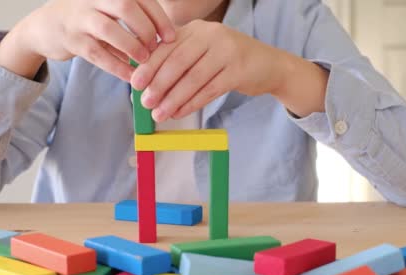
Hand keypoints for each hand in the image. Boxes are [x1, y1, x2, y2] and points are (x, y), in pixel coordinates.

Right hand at [0, 0, 175, 79]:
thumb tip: (167, 38)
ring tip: (143, 60)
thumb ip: (134, 18)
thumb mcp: (110, 11)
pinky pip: (97, 54)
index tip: (171, 37)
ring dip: (131, 46)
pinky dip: (116, 66)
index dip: (159, 18)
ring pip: (108, 29)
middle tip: (156, 48)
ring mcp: (79, 18)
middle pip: (125, 6)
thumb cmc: (88, 19)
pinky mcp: (71, 40)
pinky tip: (130, 76)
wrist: (46, 27)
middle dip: (146, 29)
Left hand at [130, 20, 286, 121]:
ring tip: (160, 114)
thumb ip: (180, 60)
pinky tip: (179, 113)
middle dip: (159, 84)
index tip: (135, 84)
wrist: (270, 66)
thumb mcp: (204, 52)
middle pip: (178, 61)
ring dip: (173, 99)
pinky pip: (209, 90)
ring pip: (193, 78)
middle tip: (146, 103)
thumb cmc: (230, 61)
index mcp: (197, 29)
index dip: (149, 66)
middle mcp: (211, 35)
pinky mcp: (238, 71)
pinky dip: (191, 104)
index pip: (166, 46)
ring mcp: (227, 52)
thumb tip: (147, 82)